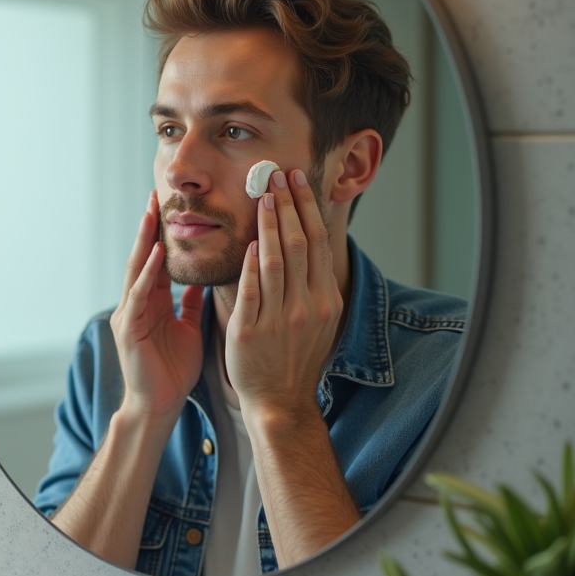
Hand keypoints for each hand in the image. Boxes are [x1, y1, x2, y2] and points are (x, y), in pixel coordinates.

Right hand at [109, 191, 204, 424]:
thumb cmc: (174, 370)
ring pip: (136, 271)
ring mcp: (128, 315)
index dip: (160, 233)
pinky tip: (155, 254)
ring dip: (143, 241)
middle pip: (141, 257)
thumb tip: (200, 280)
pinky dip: (147, 273)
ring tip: (151, 214)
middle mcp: (134, 304)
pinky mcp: (128, 330)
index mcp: (150, 303)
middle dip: (147, 226)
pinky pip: (139, 296)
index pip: (155, 261)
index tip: (168, 206)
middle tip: (155, 195)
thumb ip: (189, 303)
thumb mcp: (188, 328)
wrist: (160, 405)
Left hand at [225, 169, 341, 420]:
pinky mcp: (251, 332)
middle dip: (288, 205)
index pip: (316, 241)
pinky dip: (251, 266)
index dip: (306, 207)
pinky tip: (249, 242)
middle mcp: (307, 306)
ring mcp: (279, 319)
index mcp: (325, 299)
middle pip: (299, 244)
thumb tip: (305, 237)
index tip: (296, 180)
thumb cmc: (295, 356)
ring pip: (275, 262)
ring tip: (262, 197)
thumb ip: (311, 281)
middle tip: (276, 175)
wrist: (280, 400)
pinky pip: (252, 292)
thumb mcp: (317, 318)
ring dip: (269, 225)